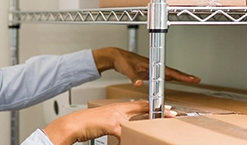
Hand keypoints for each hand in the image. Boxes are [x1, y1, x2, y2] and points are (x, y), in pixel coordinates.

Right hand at [42, 100, 176, 144]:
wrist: (73, 124)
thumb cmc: (87, 124)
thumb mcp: (105, 121)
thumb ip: (117, 123)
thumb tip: (125, 130)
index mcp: (118, 107)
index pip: (140, 105)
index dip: (155, 106)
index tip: (167, 109)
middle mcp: (119, 109)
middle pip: (144, 109)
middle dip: (160, 112)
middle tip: (173, 115)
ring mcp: (116, 116)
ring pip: (138, 121)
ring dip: (149, 126)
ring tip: (159, 130)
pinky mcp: (112, 125)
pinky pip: (126, 133)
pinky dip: (131, 139)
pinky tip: (135, 141)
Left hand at [92, 47, 199, 86]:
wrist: (116, 56)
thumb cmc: (122, 60)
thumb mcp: (127, 69)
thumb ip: (133, 77)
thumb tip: (138, 84)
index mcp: (152, 64)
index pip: (169, 71)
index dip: (181, 75)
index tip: (190, 78)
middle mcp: (154, 65)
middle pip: (173, 71)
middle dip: (185, 76)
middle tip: (196, 79)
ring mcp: (153, 68)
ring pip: (170, 73)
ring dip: (180, 76)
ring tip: (191, 80)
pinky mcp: (149, 71)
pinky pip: (163, 75)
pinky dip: (171, 77)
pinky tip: (175, 80)